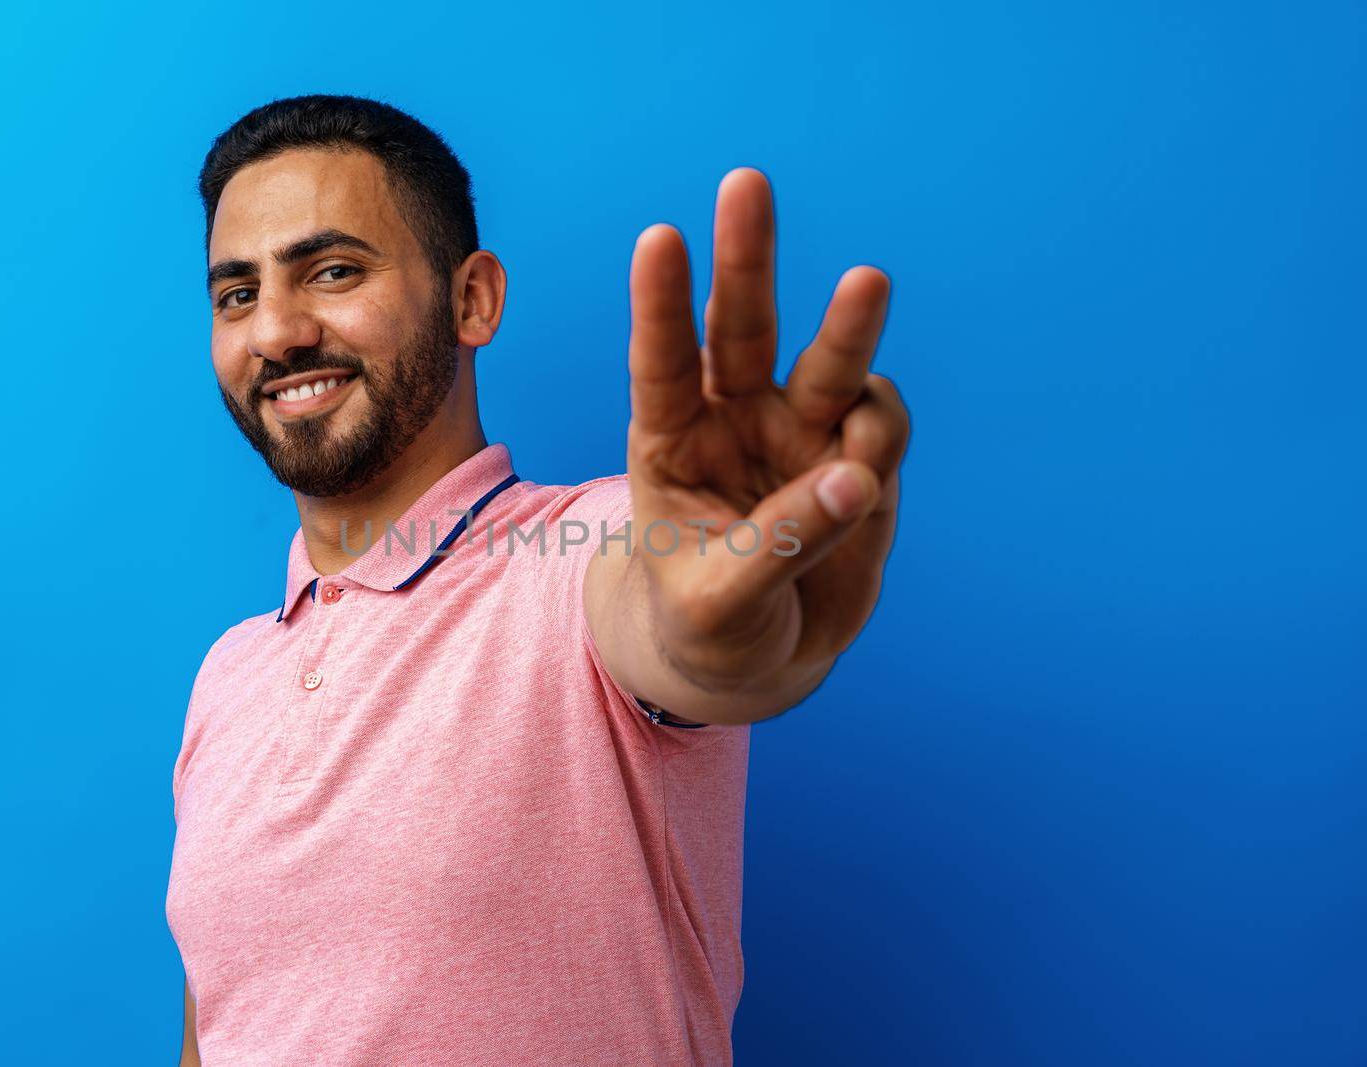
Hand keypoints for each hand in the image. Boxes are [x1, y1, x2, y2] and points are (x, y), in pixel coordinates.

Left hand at [625, 168, 909, 692]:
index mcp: (671, 442)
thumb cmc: (708, 627)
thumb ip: (778, 543)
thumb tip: (853, 478)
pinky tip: (863, 475)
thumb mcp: (718, 603)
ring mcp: (802, 432)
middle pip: (741, 325)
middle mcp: (737, 418)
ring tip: (865, 282)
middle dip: (746, 256)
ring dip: (847, 321)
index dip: (660, 304)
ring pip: (828, 361)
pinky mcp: (860, 457)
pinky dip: (882, 433)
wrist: (759, 660)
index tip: (658, 238)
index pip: (661, 363)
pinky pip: (880, 425)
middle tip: (745, 184)